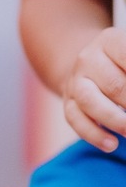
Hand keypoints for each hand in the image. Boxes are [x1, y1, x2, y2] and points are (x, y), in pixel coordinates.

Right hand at [63, 27, 125, 150]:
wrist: (89, 64)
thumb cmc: (122, 62)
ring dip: (115, 121)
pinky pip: (76, 120)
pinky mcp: (67, 102)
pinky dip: (95, 135)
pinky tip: (112, 145)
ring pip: (90, 102)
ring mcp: (75, 82)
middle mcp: (87, 59)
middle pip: (114, 85)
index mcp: (109, 41)